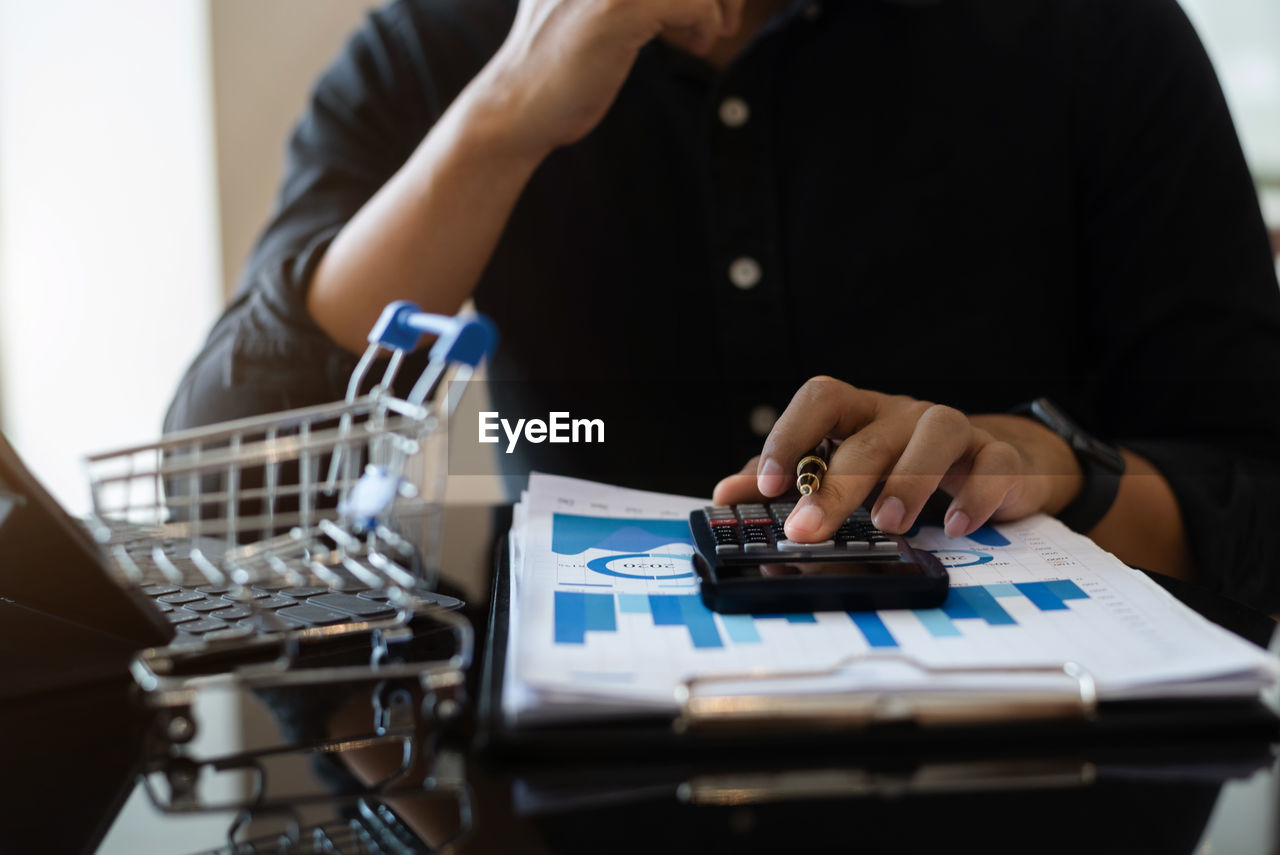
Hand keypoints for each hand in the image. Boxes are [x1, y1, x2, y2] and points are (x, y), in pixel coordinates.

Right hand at [473, 0, 742, 153]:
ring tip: (710, 33)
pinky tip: (698, 44)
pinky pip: (694, 2)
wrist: (517, 107)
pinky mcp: (617, 8)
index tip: (713, 2)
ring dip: (720, 1)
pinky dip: (708, 22)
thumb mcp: (591, 0)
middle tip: (727, 14)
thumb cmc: (560, 59)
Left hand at [712, 377, 1084, 541]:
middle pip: (869, 437)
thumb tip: (725, 494)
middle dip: (836, 486)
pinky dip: (976, 495)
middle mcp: (903, 414)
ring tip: (888, 523)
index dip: (790, 435)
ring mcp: (954, 430)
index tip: (766, 484)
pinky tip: (957, 527)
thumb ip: (784, 479)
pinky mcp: (998, 456)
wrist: (988, 465)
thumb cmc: (897, 468)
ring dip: (909, 479)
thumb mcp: (838, 471)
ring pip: (937, 432)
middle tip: (808, 530)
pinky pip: (992, 464)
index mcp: (858, 412)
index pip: (820, 398)